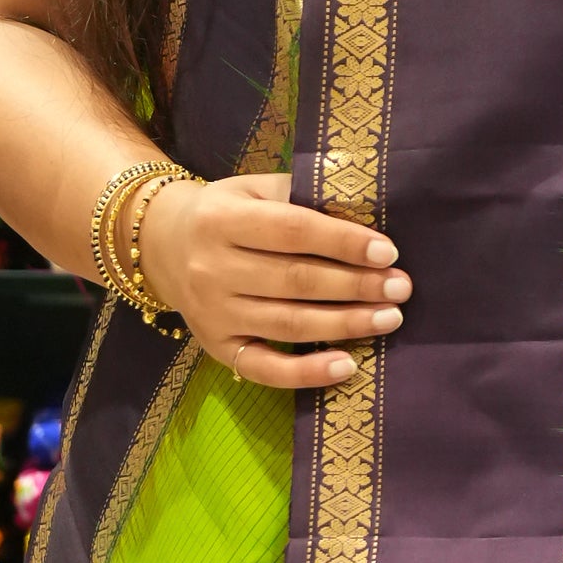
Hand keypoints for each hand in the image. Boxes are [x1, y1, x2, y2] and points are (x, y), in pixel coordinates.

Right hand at [135, 166, 409, 389]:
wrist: (162, 245)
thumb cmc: (225, 213)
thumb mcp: (251, 189)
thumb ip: (299, 195)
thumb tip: (363, 212)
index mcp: (222, 220)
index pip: (292, 231)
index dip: (343, 242)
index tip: (387, 252)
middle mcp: (212, 268)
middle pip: (295, 281)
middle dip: (355, 286)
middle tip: (400, 288)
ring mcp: (212, 313)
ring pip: (288, 324)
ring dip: (345, 324)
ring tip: (389, 318)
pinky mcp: (216, 347)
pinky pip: (265, 367)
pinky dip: (307, 372)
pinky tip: (347, 367)